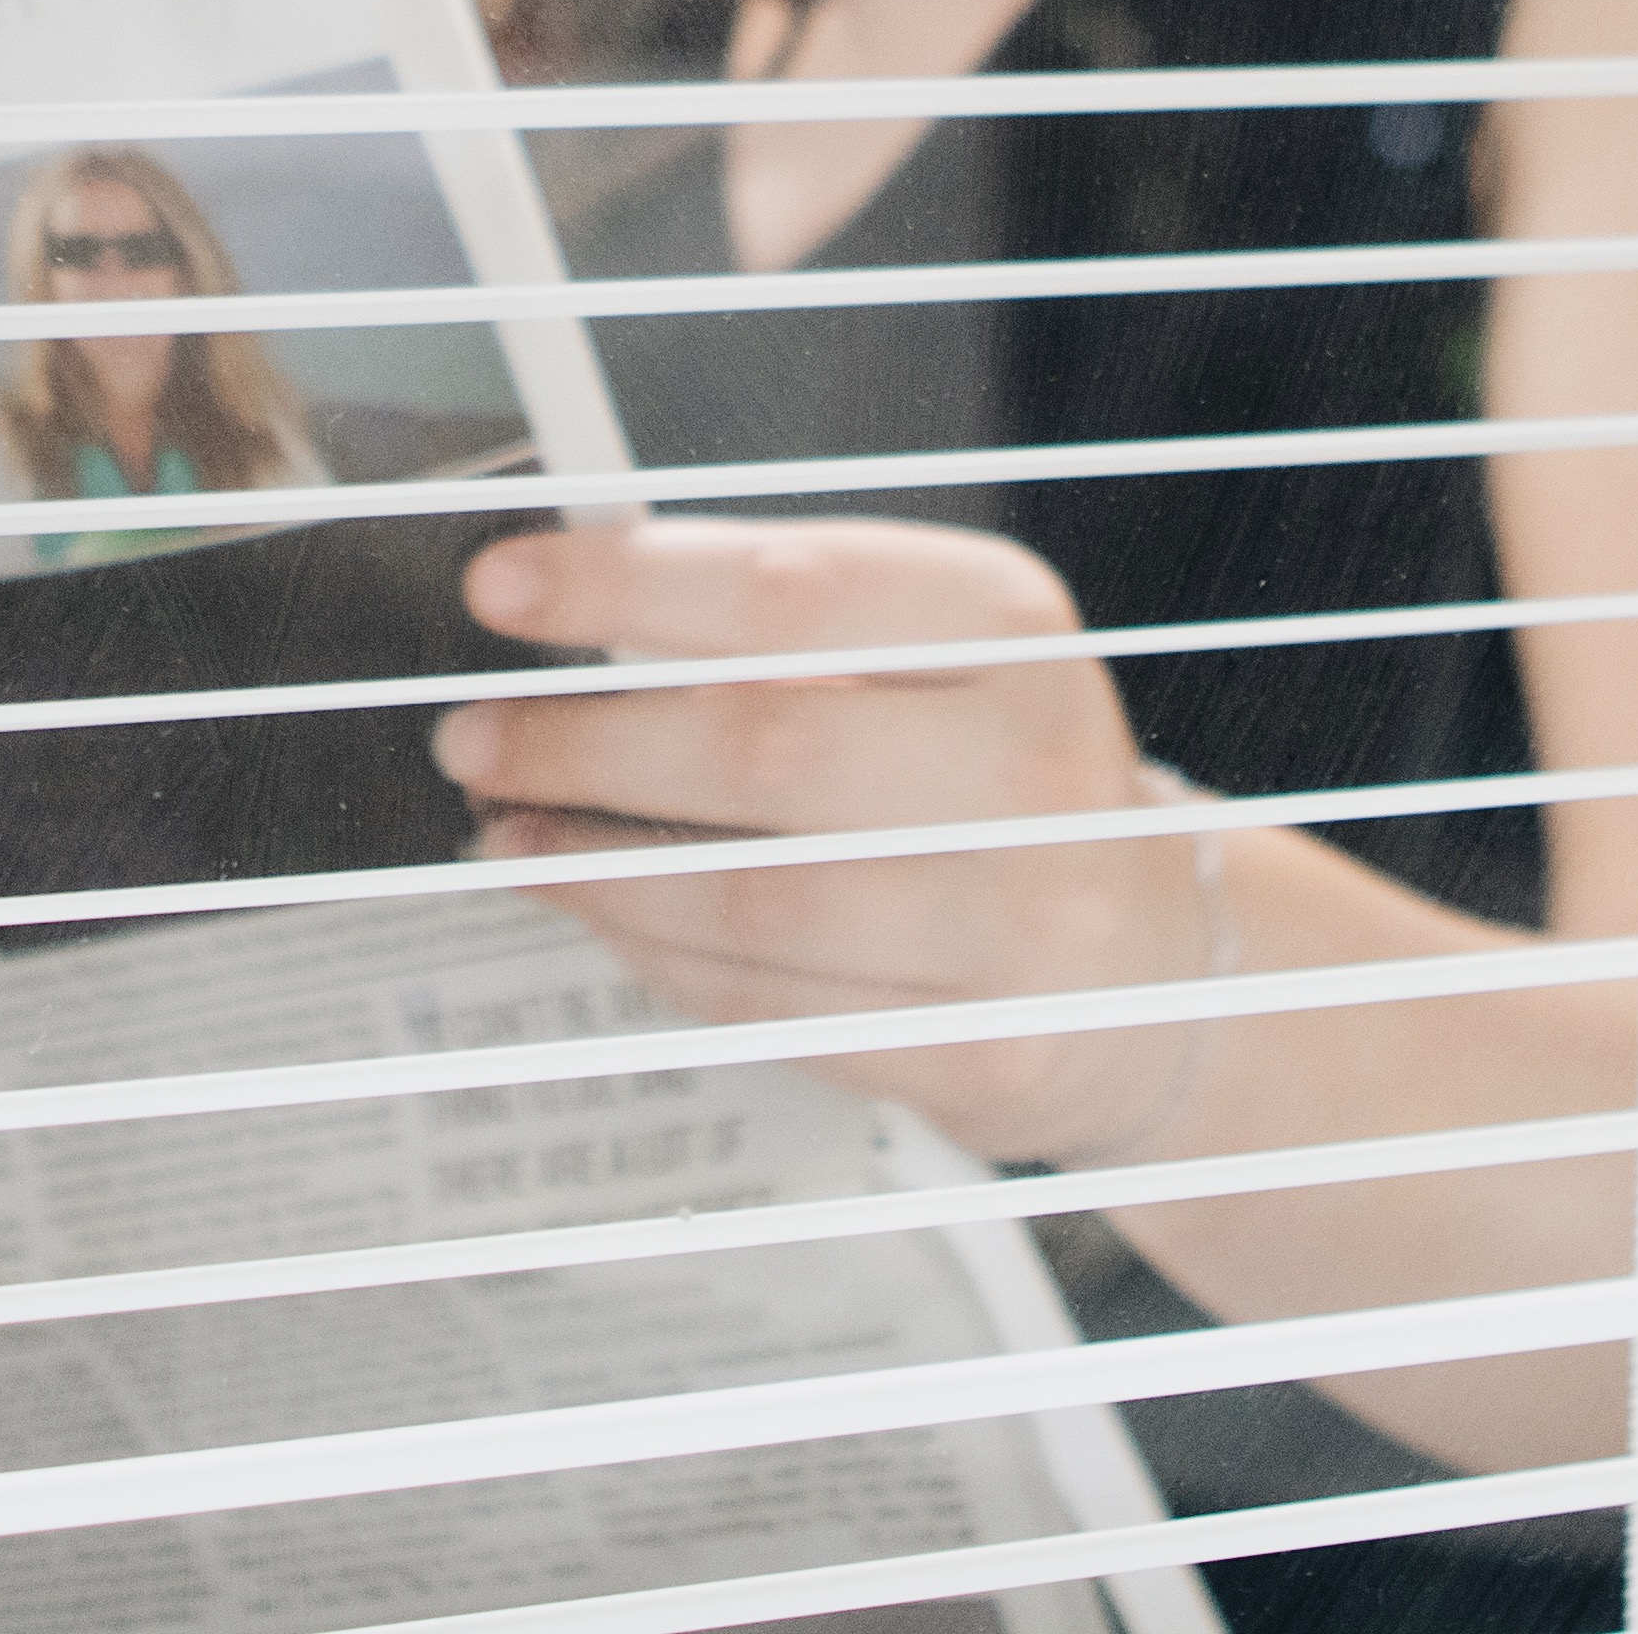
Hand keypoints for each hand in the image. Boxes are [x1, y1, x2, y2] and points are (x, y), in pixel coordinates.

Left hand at [430, 520, 1219, 1167]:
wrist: (1164, 969)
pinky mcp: (983, 1053)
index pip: (789, 589)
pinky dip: (653, 954)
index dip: (623, 584)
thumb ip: (785, 622)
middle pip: (757, 747)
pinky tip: (593, 911)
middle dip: (580, 742)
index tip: (503, 588)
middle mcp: (1032, 767)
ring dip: (592, 864)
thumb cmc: (1006, 784)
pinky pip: (769, 1004)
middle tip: (474, 735)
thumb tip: (576, 596)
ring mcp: (1020, 924)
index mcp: (1012, 628)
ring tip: (506, 831)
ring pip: (748, 896)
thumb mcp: (944, 655)